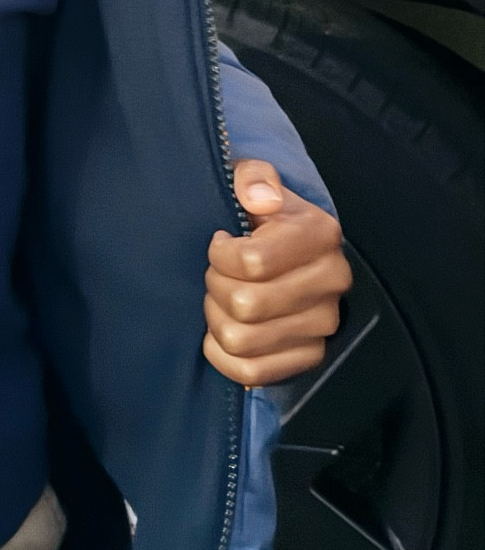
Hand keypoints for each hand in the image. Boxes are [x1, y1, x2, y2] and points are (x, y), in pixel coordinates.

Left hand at [203, 161, 351, 386]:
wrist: (277, 245)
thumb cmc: (257, 213)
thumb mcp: (251, 180)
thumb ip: (252, 176)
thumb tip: (259, 198)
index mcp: (320, 234)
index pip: (252, 263)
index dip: (220, 255)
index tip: (220, 242)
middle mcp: (332, 281)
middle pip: (245, 305)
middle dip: (216, 286)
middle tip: (217, 273)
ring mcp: (324, 323)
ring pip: (242, 340)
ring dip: (217, 319)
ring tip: (223, 298)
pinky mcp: (310, 355)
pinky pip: (251, 372)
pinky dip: (223, 355)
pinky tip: (222, 330)